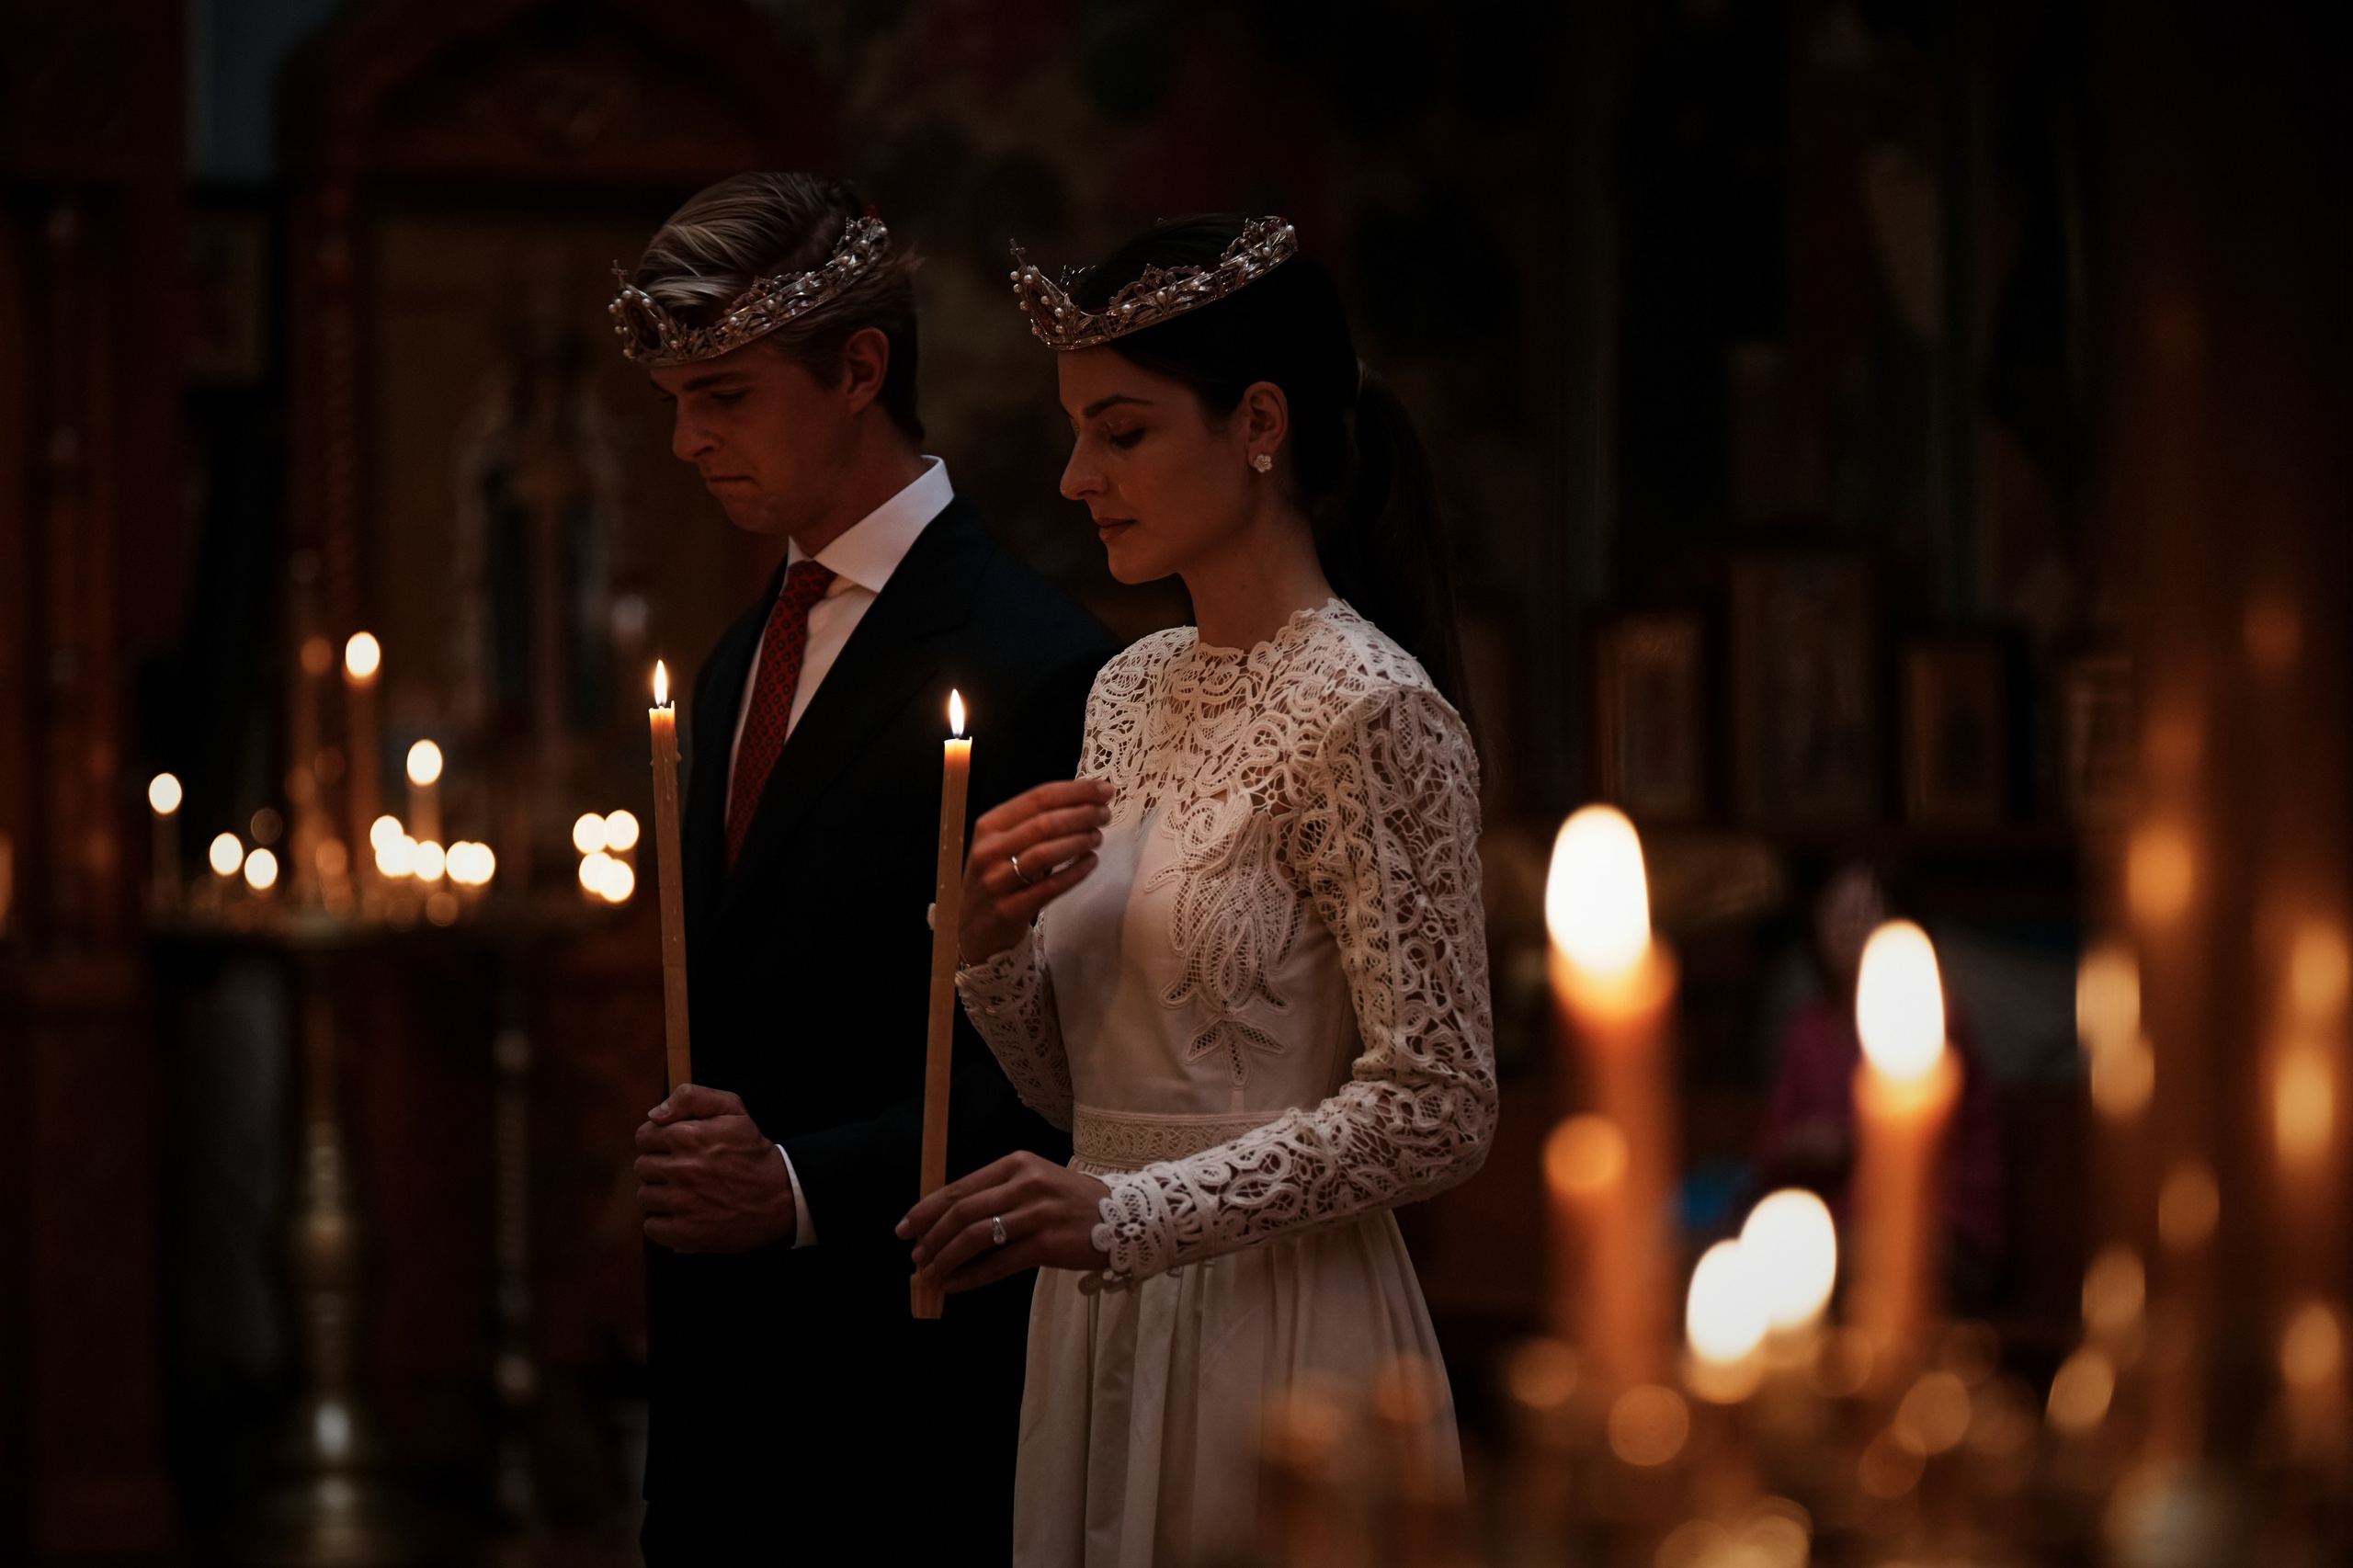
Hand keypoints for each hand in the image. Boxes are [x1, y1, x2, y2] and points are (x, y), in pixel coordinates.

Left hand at [635, 1085, 796, 1252]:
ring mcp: (682, 1203)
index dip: (657, 1141)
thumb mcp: (732, 1109)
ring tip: (685, 1194)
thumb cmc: (753, 1151)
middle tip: (683, 1172)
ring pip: (645, 1197)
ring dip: (661, 1195)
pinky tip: (683, 1215)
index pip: (644, 1137)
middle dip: (659, 1168)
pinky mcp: (686, 1233)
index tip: (673, 1149)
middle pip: (642, 1167)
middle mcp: (681, 1169)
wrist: (782, 1195)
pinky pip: (652, 1227)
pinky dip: (663, 1223)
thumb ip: (691, 1097)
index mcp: (688, 1136)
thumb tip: (654, 1114)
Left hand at [894, 1151, 1111, 1292]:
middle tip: (916, 1258)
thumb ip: (996, 1196)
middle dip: (931, 1238)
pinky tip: (956, 1285)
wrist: (1129, 1218)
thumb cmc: (1074, 1203)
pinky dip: (971, 1277)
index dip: (926, 1210)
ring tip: (931, 1274)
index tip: (906, 1229)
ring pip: (975, 1237)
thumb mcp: (1035, 1184)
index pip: (959, 1187)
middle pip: (961, 1212)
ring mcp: (1037, 1213)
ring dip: (945, 1259)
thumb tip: (947, 1224)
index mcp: (1016, 1164)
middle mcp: (1025, 1183)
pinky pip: (999, 1263)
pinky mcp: (1048, 1243)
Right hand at [959, 779, 1112, 962]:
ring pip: (1045, 853)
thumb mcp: (1003, 844)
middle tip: (1105, 814)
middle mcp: (989, 850)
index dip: (1075, 791)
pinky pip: (1049, 888)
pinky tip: (1091, 862)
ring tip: (1098, 836)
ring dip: (1079, 841)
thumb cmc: (997, 878)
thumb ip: (1034, 823)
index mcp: (988, 826)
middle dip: (1082, 814)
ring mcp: (996, 881)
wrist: (973, 928)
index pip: (1037, 798)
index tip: (1103, 790)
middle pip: (1044, 823)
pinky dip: (1075, 872)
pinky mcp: (1008, 909)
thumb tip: (1085, 799)